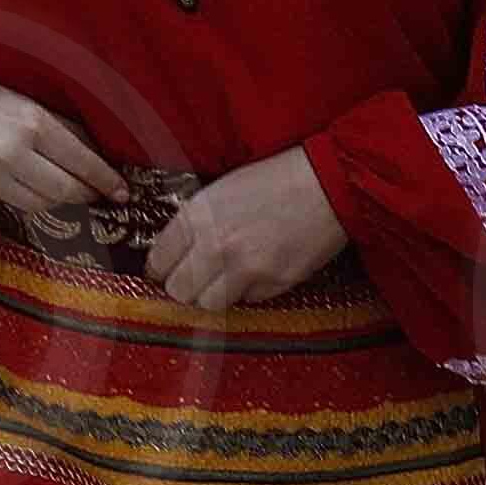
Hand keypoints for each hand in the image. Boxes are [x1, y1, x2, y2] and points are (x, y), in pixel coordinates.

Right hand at [0, 65, 130, 227]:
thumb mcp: (22, 101)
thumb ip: (58, 128)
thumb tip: (93, 155)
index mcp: (31, 123)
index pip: (82, 162)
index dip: (106, 180)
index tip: (121, 192)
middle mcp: (10, 153)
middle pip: (64, 192)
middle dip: (84, 195)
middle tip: (91, 195)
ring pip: (37, 206)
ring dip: (51, 199)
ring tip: (52, 188)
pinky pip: (3, 203)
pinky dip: (12, 195)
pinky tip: (6, 179)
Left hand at [141, 147, 348, 310]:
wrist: (326, 184)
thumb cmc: (276, 180)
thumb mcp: (221, 191)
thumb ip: (194, 223)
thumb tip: (176, 251)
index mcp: (197, 217)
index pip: (158, 261)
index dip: (160, 269)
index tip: (166, 271)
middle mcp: (216, 246)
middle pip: (179, 291)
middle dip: (184, 286)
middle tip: (194, 279)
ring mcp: (245, 269)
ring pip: (209, 304)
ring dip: (213, 294)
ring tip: (225, 278)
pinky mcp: (273, 283)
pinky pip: (246, 301)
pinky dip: (247, 292)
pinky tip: (257, 271)